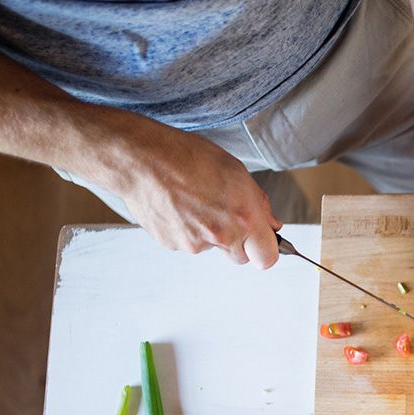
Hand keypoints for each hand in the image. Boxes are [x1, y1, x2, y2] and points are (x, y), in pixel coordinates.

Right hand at [106, 126, 281, 268]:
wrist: (141, 159)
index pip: (267, 258)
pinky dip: (186, 229)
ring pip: (212, 248)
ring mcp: (195, 244)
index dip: (265, 250)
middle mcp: (222, 235)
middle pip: (240, 257)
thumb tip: (272, 224)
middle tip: (223, 213)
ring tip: (195, 201)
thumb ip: (259, 204)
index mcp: (244, 217)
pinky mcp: (173, 245)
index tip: (261, 241)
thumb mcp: (236, 171)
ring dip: (209, 233)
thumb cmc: (188, 157)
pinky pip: (188, 243)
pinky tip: (178, 206)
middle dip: (238, 241)